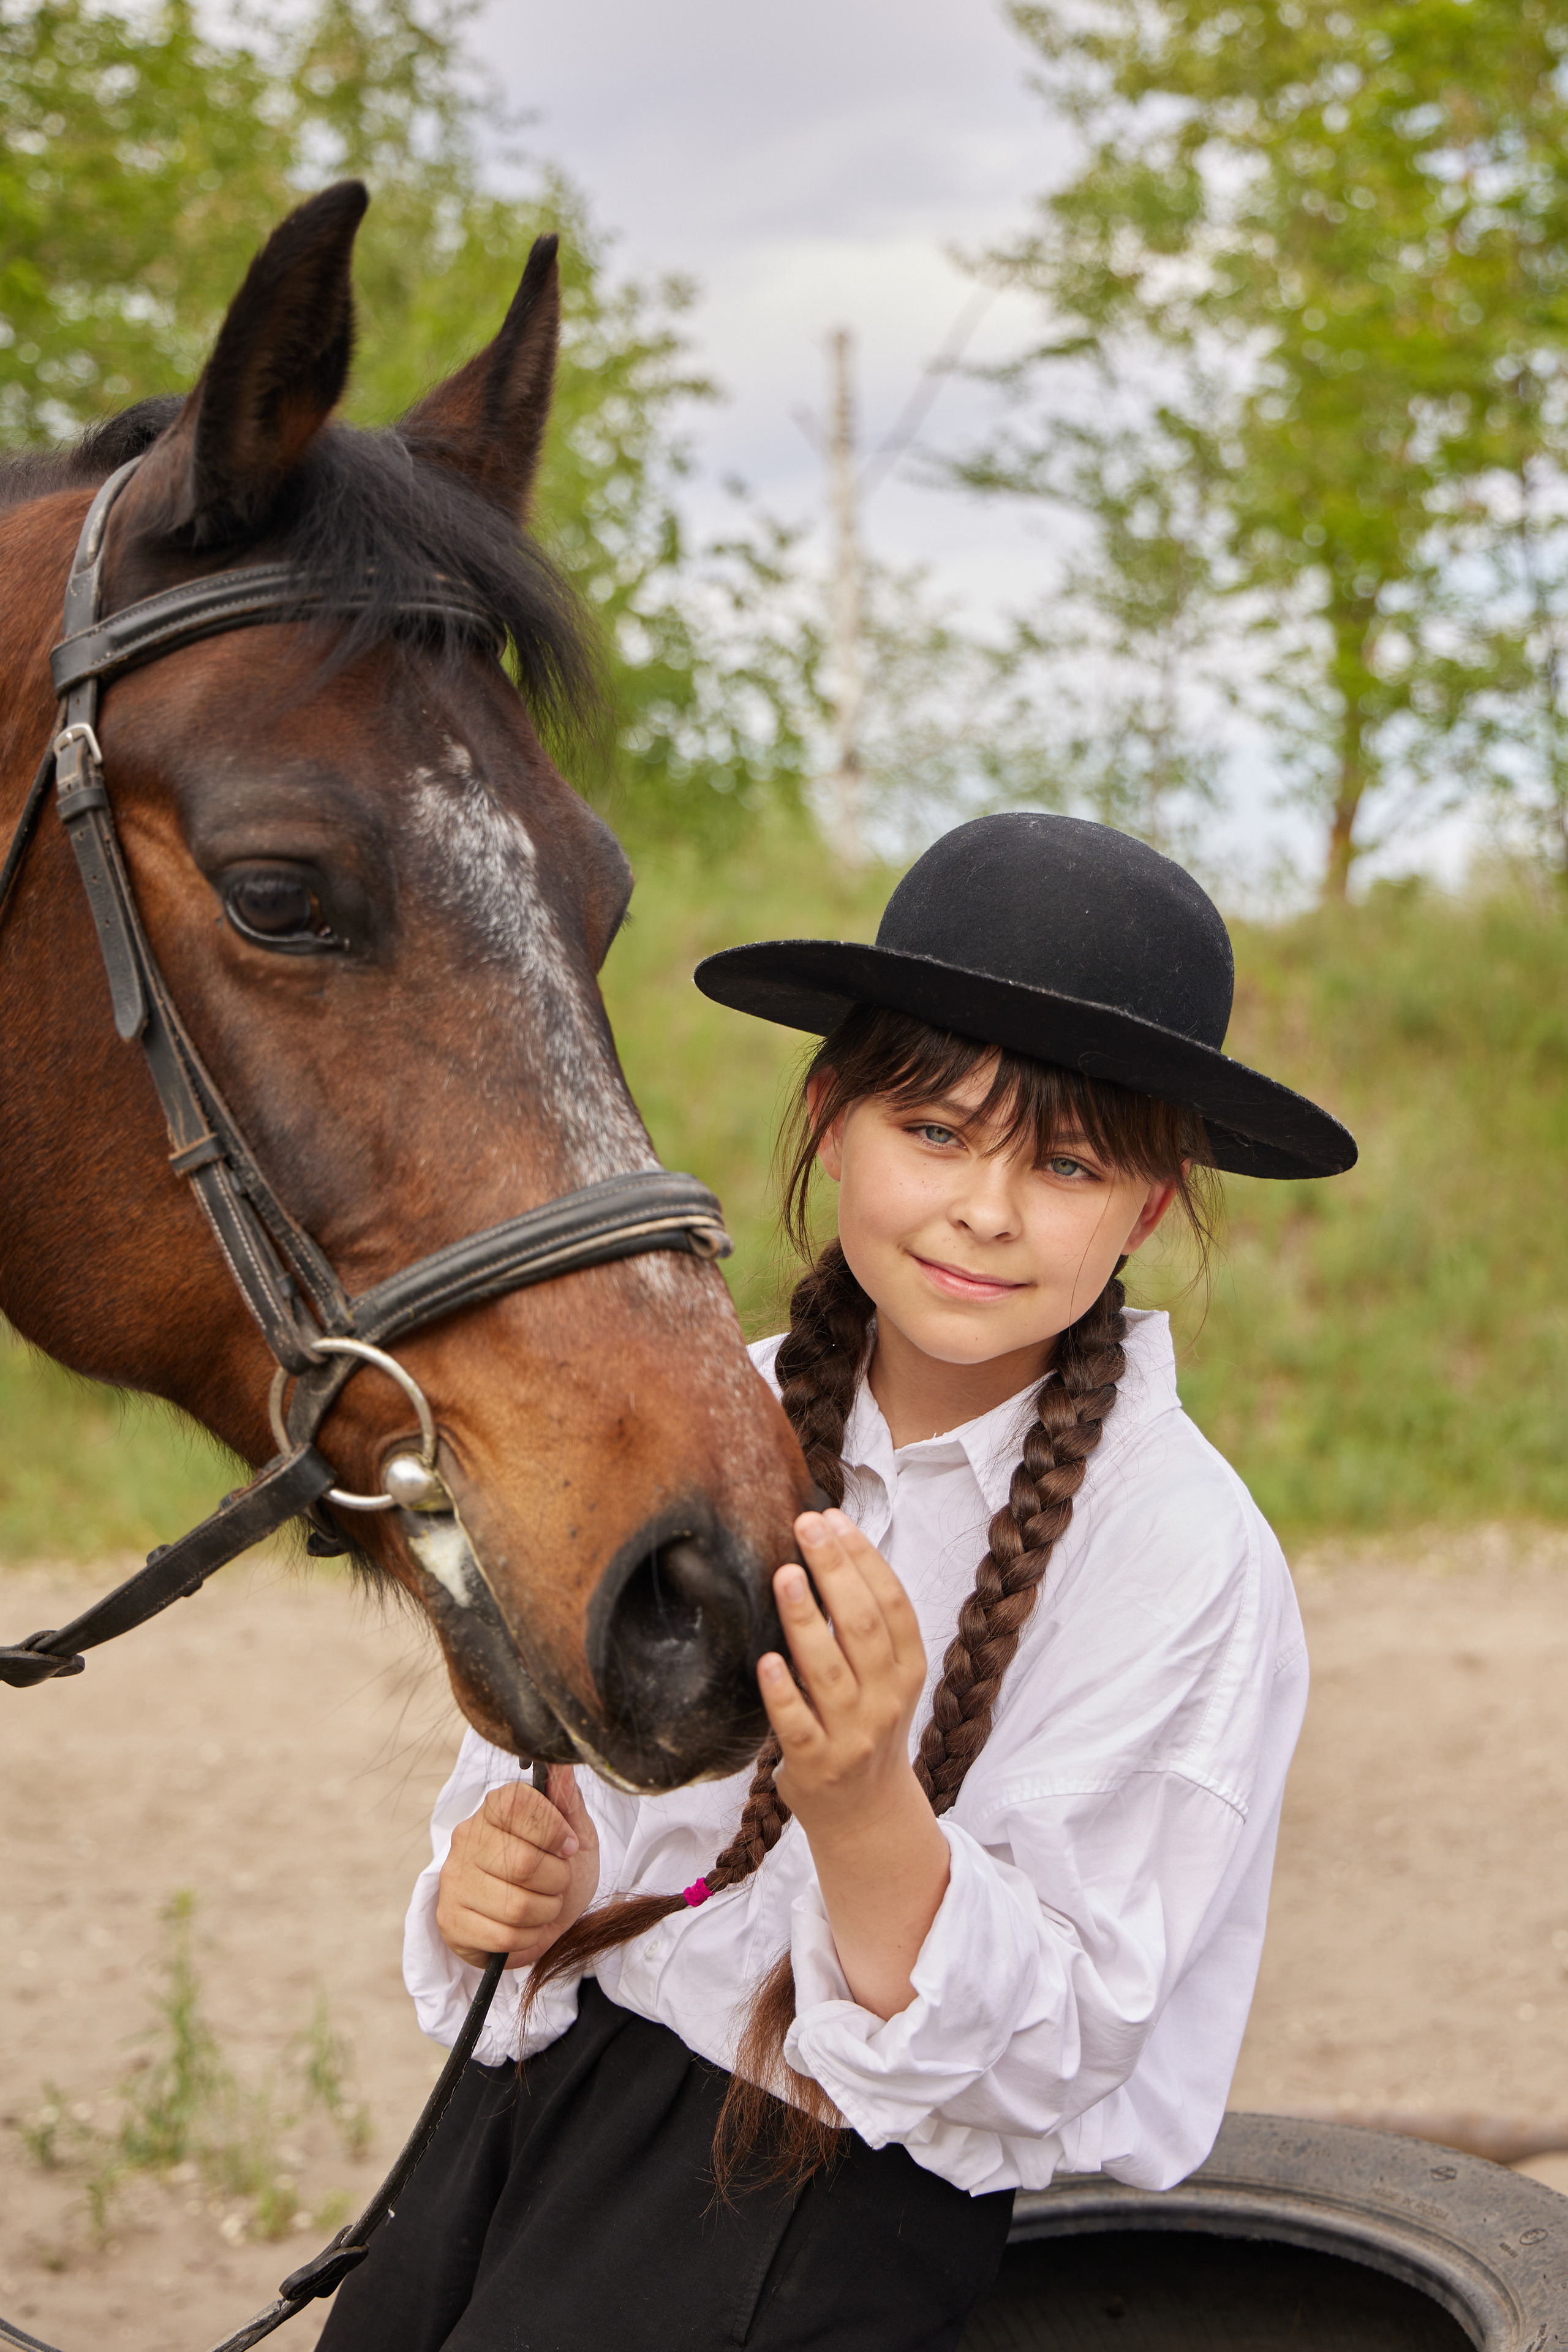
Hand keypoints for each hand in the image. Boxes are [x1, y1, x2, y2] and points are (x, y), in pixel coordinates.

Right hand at [435, 1765, 598, 1969]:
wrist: (542, 1921)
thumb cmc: (558, 1870)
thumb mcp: (575, 1833)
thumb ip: (567, 1799)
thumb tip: (561, 1759)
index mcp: (494, 1809)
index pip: (518, 1804)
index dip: (553, 1829)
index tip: (568, 1846)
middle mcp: (467, 1839)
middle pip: (523, 1862)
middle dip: (556, 1879)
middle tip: (558, 1882)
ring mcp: (454, 1880)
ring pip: (516, 1904)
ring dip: (545, 1911)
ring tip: (544, 1904)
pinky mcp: (451, 1920)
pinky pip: (502, 1937)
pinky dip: (528, 1937)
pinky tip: (527, 1927)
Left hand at [760, 1510, 928, 1836]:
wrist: (865, 1814)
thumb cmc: (865, 1726)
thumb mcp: (885, 1677)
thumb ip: (866, 1625)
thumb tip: (828, 1546)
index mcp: (908, 1670)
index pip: (894, 1604)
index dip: (866, 1559)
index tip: (834, 1519)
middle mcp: (886, 1700)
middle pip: (864, 1627)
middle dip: (835, 1571)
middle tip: (805, 1526)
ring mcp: (852, 1735)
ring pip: (829, 1671)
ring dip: (807, 1621)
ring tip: (785, 1575)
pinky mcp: (816, 1765)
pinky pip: (797, 1725)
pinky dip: (782, 1693)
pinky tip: (766, 1660)